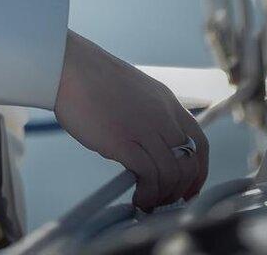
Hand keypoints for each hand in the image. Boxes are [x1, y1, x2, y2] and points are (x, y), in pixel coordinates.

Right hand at [53, 30, 209, 212]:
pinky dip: (148, 194)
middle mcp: (162, 115)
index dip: (199, 171)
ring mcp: (144, 128)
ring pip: (172, 174)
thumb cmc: (91, 78)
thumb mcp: (133, 92)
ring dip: (163, 196)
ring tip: (147, 202)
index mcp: (166, 101)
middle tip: (165, 201)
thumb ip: (147, 116)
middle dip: (181, 190)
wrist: (67, 64)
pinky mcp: (124, 141)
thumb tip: (147, 149)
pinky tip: (137, 197)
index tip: (188, 188)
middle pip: (189, 163)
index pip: (199, 143)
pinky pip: (150, 177)